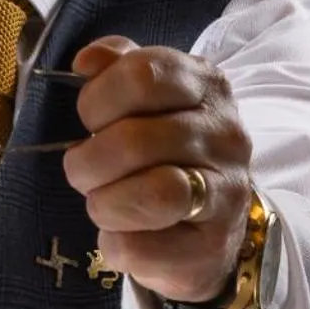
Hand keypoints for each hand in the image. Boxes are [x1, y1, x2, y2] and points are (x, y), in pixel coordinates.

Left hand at [62, 36, 252, 302]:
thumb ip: (118, 67)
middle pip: (135, 140)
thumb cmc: (167, 149)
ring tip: (100, 202)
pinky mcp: (213, 246)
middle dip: (88, 160)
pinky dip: (115, 243)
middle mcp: (225, 133)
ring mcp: (227, 192)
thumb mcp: (149, 98)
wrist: (213, 221)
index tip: (89, 119)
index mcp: (205, 84)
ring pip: (154, 195)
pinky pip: (144, 247)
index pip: (143, 75)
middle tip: (82, 170)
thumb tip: (86, 61)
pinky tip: (121, 233)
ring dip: (104, 202)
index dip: (98, 98)